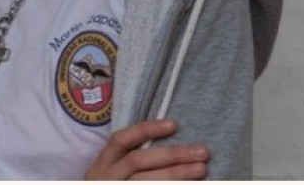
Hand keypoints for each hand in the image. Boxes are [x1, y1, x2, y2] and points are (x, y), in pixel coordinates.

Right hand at [85, 119, 208, 179]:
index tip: (174, 125)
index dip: (145, 130)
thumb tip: (169, 153)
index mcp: (101, 167)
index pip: (120, 141)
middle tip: (202, 152)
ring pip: (145, 181)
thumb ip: (129, 165)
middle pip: (137, 161)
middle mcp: (106, 179)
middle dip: (171, 155)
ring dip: (176, 173)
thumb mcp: (111, 179)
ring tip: (202, 169)